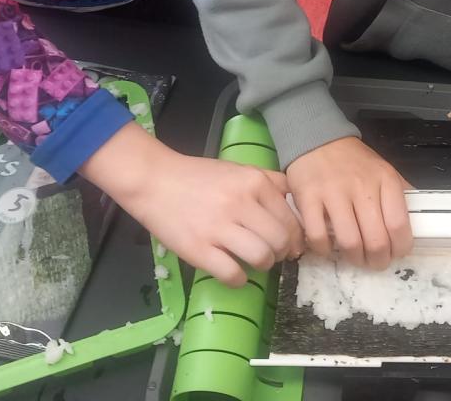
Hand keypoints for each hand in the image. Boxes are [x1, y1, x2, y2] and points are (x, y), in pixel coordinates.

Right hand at [80, 121, 301, 285]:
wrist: (155, 180)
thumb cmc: (198, 176)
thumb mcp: (238, 169)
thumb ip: (268, 181)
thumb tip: (293, 200)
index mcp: (254, 182)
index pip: (290, 218)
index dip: (295, 236)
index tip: (291, 244)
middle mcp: (241, 204)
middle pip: (281, 240)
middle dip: (283, 252)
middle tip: (274, 254)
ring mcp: (219, 228)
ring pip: (262, 257)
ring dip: (264, 265)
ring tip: (256, 262)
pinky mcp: (199, 250)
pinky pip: (233, 274)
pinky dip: (239, 279)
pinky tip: (235, 273)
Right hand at [286, 137, 412, 269]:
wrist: (318, 139)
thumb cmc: (354, 161)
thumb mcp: (383, 170)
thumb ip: (400, 194)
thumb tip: (419, 219)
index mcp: (385, 180)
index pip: (399, 225)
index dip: (400, 248)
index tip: (397, 254)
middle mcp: (362, 186)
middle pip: (376, 240)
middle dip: (378, 260)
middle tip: (375, 262)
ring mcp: (333, 192)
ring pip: (349, 242)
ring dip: (354, 259)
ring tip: (355, 257)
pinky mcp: (308, 198)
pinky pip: (318, 236)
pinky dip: (324, 250)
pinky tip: (328, 247)